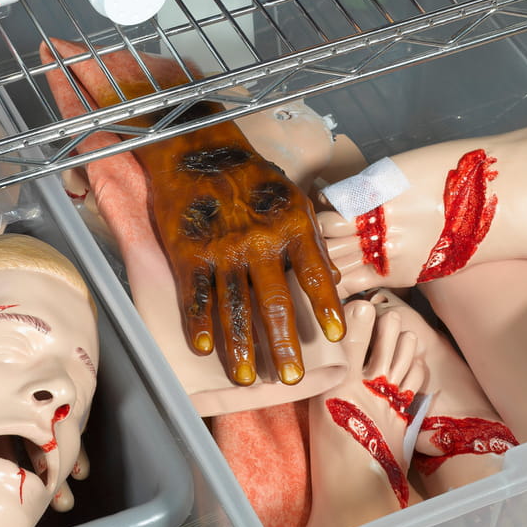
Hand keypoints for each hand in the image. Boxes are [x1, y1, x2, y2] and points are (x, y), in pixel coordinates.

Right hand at [135, 116, 344, 384]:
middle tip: (290, 378)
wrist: (197, 148)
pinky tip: (203, 349)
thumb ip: (312, 239)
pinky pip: (197, 293)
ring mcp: (222, 248)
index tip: (337, 336)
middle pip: (273, 301)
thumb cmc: (250, 176)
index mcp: (290, 225)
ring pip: (234, 305)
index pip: (314, 273)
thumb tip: (337, 278)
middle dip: (282, 343)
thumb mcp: (291, 198)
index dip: (326, 306)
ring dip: (240, 345)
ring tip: (248, 378)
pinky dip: (199, 323)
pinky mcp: (189, 251)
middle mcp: (259, 241)